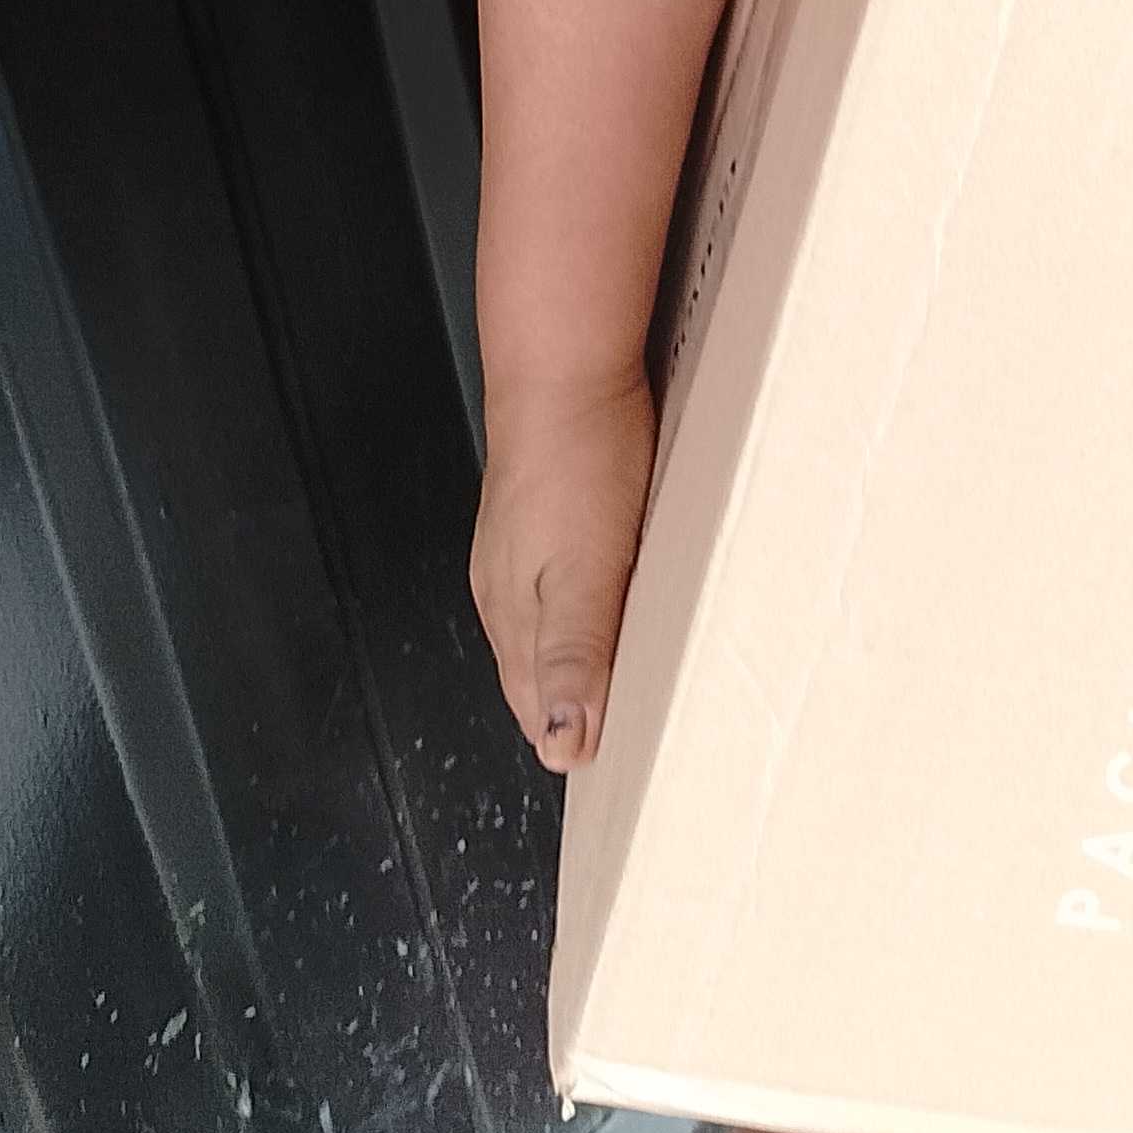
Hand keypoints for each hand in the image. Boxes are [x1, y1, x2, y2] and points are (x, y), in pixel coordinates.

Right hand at [470, 368, 654, 770]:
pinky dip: (587, 603)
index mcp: (511, 614)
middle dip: (575, 706)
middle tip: (629, 733)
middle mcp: (503, 586)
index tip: (614, 765)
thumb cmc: (578, 460)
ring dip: (582, 655)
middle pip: (537, 672)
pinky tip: (615, 594)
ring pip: (548, 626)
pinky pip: (559, 580)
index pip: (535, 708)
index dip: (571, 738)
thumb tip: (558, 746)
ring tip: (627, 679)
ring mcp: (517, 544)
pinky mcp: (541, 510)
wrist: (566, 367)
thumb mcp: (583, 573)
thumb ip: (571, 659)